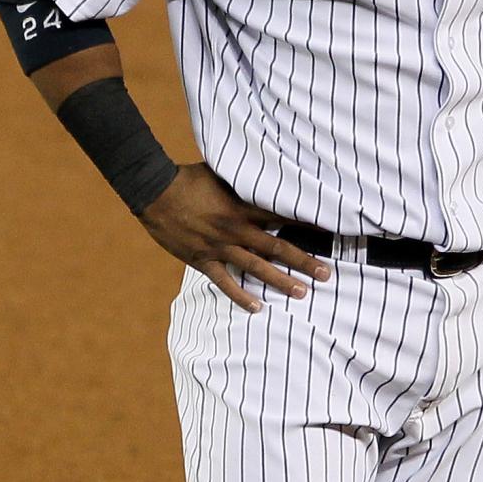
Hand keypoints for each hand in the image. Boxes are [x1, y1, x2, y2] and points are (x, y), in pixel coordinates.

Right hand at [139, 163, 330, 311]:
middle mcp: (235, 229)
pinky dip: (241, 295)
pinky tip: (257, 307)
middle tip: (325, 274)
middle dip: (303, 261)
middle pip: (277, 247)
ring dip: (280, 281)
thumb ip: (243, 182)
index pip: (282, 217)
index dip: (307, 225)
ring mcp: (219, 247)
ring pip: (256, 267)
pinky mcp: (203, 259)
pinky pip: (225, 281)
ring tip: (301, 292)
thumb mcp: (220, 173)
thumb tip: (264, 176)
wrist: (154, 191)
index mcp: (242, 206)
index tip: (329, 233)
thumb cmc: (188, 178)